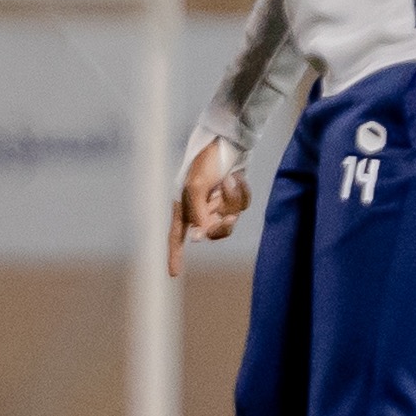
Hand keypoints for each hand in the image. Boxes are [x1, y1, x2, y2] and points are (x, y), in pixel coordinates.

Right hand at [170, 137, 248, 275]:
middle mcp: (199, 207)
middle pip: (211, 233)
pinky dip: (241, 192)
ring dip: (232, 201)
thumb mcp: (197, 187)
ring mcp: (216, 203)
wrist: (228, 140)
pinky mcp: (232, 196)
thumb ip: (197, 215)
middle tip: (228, 217)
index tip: (173, 274)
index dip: (174, 255)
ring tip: (230, 180)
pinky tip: (237, 177)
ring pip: (230, 219)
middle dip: (222, 224)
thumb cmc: (205, 161)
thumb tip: (198, 240)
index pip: (176, 236)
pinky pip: (241, 206)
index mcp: (183, 205)